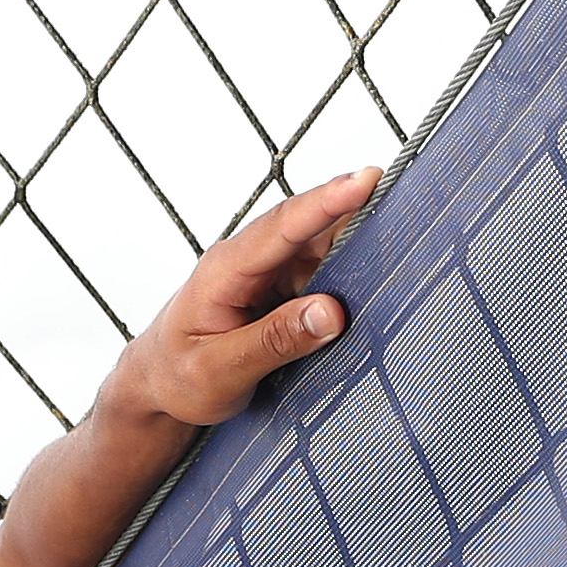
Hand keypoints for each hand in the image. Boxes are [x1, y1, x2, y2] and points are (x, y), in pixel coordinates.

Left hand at [95, 169, 380, 439]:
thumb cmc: (178, 376)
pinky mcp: (281, 289)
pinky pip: (322, 272)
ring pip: (321, 248)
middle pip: (310, 226)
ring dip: (360, 244)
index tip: (365, 180)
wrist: (157, 386)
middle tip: (408, 199)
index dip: (326, 201)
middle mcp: (248, 260)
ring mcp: (267, 272)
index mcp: (225, 270)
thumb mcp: (219, 370)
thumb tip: (331, 312)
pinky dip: (351, 271)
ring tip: (406, 235)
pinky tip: (379, 276)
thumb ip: (274, 341)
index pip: (282, 226)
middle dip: (357, 208)